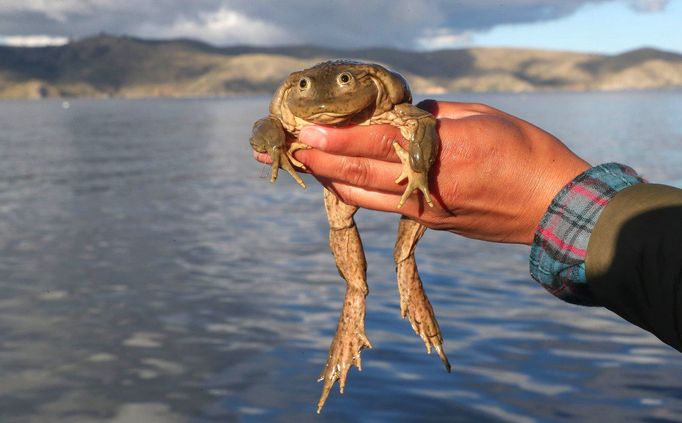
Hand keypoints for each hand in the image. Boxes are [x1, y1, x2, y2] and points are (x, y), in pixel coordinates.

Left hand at [253, 101, 589, 244]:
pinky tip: (342, 184)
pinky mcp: (429, 223)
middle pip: (360, 174)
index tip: (305, 132)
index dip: (337, 138)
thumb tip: (399, 117)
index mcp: (443, 151)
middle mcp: (426, 184)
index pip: (377, 143)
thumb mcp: (482, 117)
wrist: (554, 209)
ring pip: (366, 196)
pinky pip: (382, 206)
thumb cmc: (526, 153)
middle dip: (321, 160)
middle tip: (289, 149)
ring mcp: (425, 209)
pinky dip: (357, 194)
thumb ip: (433, 117)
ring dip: (332, 180)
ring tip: (306, 165)